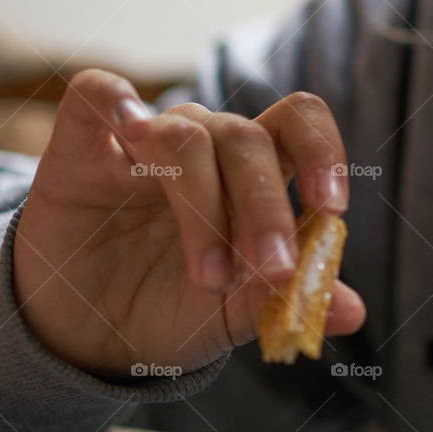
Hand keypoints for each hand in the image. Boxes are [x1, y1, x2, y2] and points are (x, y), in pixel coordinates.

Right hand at [13, 69, 364, 377]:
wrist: (86, 336)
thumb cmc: (169, 311)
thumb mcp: (231, 316)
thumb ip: (283, 300)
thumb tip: (352, 312)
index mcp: (250, 175)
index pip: (296, 126)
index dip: (321, 152)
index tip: (331, 207)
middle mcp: (204, 148)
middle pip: (247, 138)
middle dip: (266, 206)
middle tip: (273, 268)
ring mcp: (142, 144)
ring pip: (186, 136)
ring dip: (206, 206)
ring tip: (208, 279)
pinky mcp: (80, 150)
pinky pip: (97, 95)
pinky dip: (115, 101)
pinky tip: (131, 134)